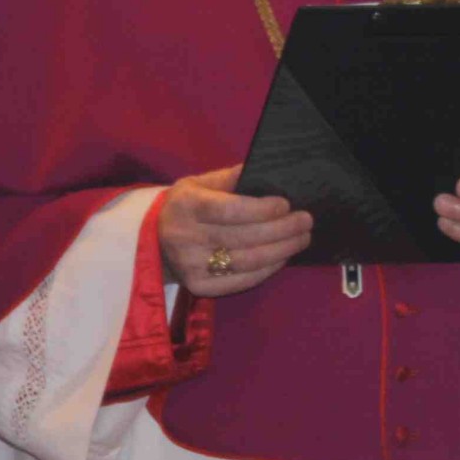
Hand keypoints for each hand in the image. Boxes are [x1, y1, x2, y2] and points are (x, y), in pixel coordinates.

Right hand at [158, 164, 313, 297]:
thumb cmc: (185, 207)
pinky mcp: (198, 287)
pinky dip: (267, 269)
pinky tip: (283, 257)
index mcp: (185, 206)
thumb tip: (266, 172)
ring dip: (281, 250)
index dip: (260, 209)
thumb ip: (230, 178)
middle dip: (281, 229)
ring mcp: (190, 266)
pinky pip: (241, 281)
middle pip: (242, 237)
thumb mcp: (198, 184)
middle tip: (306, 221)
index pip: (227, 209)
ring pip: (246, 261)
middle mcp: (185, 237)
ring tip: (302, 239)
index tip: (286, 205)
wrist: (153, 242)